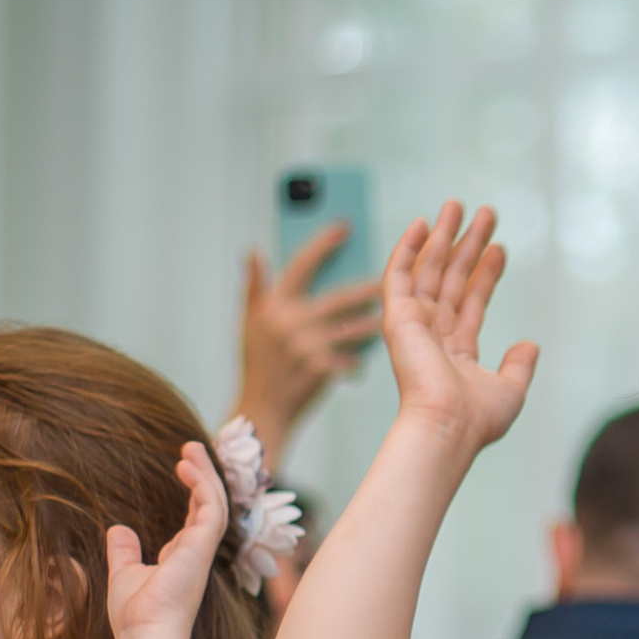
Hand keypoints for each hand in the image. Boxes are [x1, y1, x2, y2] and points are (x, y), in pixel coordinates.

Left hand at [108, 446, 229, 638]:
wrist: (145, 634)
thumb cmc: (136, 614)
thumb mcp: (124, 574)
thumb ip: (124, 551)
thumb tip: (118, 528)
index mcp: (183, 559)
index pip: (196, 519)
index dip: (194, 492)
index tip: (184, 467)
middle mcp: (197, 553)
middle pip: (209, 506)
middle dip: (203, 476)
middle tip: (192, 448)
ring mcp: (202, 550)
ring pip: (215, 503)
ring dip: (205, 474)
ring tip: (190, 448)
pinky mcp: (202, 548)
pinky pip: (212, 508)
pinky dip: (203, 485)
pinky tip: (187, 466)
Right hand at [233, 225, 382, 467]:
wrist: (261, 410)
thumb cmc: (257, 366)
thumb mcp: (249, 323)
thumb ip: (254, 287)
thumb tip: (253, 252)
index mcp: (273, 306)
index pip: (300, 266)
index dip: (322, 245)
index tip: (344, 228)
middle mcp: (288, 323)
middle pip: (337, 298)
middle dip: (365, 290)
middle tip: (390, 280)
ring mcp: (304, 347)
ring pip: (350, 329)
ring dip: (371, 324)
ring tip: (388, 317)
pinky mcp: (319, 370)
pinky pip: (349, 359)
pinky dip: (358, 358)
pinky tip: (366, 358)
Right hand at [381, 203, 538, 451]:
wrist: (448, 427)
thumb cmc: (476, 420)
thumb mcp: (510, 390)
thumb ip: (519, 365)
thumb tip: (530, 345)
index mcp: (457, 351)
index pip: (472, 301)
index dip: (486, 273)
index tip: (500, 248)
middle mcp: (433, 334)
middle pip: (452, 278)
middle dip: (467, 245)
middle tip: (484, 215)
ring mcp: (414, 325)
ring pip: (429, 270)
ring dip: (442, 236)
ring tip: (458, 206)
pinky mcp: (398, 318)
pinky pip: (399, 275)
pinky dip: (408, 248)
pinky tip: (421, 224)